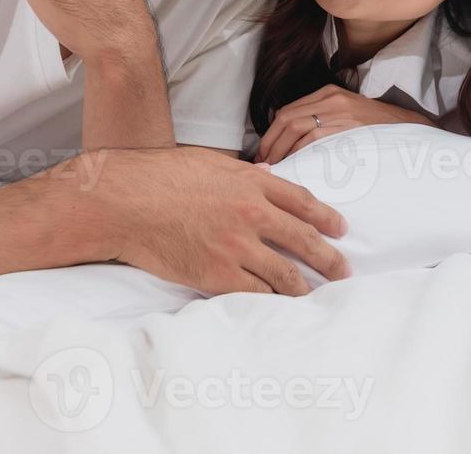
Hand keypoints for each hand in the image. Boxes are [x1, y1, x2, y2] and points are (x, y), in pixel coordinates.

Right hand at [66, 146, 351, 294]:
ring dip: (303, 287)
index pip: (302, 201)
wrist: (125, 201)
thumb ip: (243, 173)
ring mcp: (237, 247)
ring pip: (284, 275)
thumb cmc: (160, 176)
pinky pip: (255, 294)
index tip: (340, 228)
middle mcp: (252, 215)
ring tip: (314, 295)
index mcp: (251, 184)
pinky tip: (279, 307)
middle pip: (303, 240)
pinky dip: (270, 302)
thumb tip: (266, 176)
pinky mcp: (217, 275)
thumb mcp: (210, 162)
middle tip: (344, 269)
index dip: (326, 216)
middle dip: (329, 258)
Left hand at [255, 84, 434, 164]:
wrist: (411, 128)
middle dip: (270, 143)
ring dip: (280, 149)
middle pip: (286, 118)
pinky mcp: (348, 125)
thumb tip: (293, 143)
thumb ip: (323, 121)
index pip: (288, 111)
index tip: (265, 153)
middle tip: (263, 164)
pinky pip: (313, 138)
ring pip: (295, 127)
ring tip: (275, 168)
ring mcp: (340, 110)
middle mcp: (331, 98)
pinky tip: (295, 166)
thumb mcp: (349, 115)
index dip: (271, 134)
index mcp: (329, 93)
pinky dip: (299, 152)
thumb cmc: (378, 129)